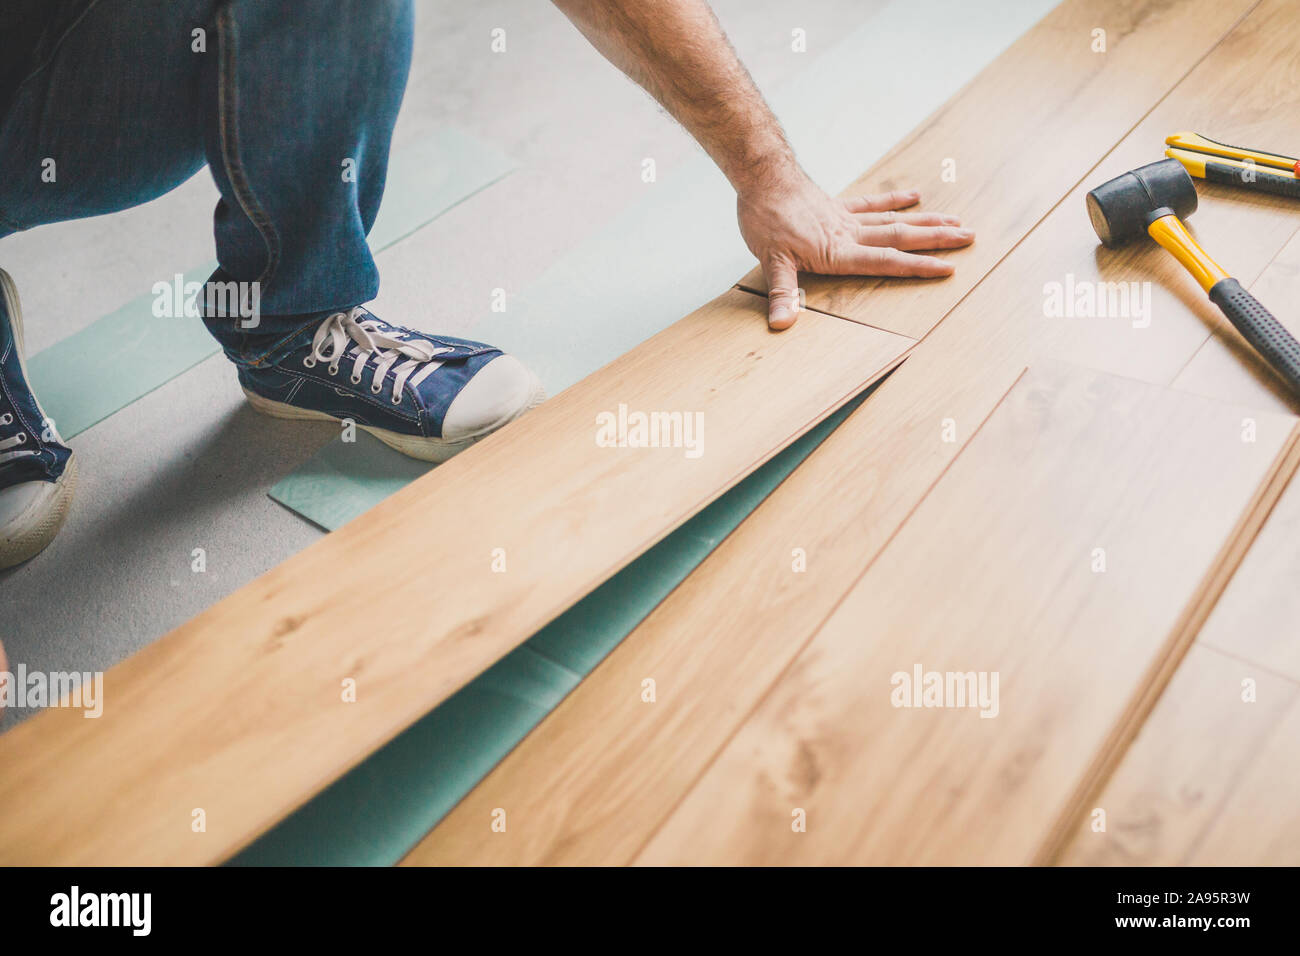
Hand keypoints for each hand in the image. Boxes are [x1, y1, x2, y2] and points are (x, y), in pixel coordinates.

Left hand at [737, 173, 973, 328]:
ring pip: (894, 220)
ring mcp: (847, 218)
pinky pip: (872, 203)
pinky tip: (916, 196)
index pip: (887, 262)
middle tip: (970, 238)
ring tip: (956, 221)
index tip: (948, 269)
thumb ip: (782, 293)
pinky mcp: (838, 205)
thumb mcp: (771, 261)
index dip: (918, 267)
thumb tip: (782, 323)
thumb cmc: (765, 219)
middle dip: (937, 240)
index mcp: (840, 251)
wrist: (762, 178)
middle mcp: (850, 234)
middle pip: (901, 237)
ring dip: (926, 221)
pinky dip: (894, 201)